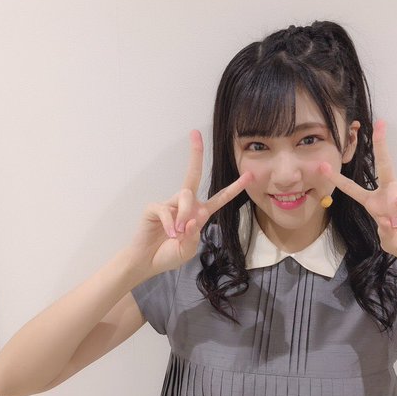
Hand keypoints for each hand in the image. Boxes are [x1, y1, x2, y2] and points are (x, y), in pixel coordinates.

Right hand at [131, 130, 251, 275]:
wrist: (147, 262)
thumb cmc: (169, 254)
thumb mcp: (187, 250)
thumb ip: (193, 236)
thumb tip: (193, 218)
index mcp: (199, 214)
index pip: (220, 198)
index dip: (235, 187)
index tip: (249, 175)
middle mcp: (186, 205)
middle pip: (193, 174)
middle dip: (195, 154)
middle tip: (195, 133)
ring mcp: (169, 204)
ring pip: (184, 195)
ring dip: (184, 213)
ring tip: (178, 233)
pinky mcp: (154, 208)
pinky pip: (166, 210)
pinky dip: (170, 223)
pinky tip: (169, 234)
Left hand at [319, 120, 396, 270]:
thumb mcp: (389, 243)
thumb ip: (384, 233)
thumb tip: (385, 218)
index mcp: (373, 204)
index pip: (352, 188)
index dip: (338, 179)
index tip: (323, 166)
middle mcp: (387, 195)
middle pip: (382, 166)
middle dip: (381, 144)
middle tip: (380, 124)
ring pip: (393, 185)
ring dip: (391, 207)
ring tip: (395, 224)